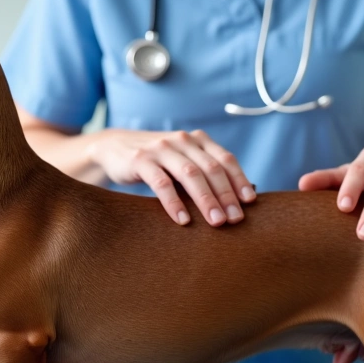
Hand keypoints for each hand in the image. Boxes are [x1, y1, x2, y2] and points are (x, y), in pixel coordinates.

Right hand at [87, 129, 255, 225]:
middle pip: (211, 168)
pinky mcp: (140, 160)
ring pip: (190, 174)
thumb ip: (204, 174)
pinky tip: (182, 220)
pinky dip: (174, 202)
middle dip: (226, 195)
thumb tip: (237, 203)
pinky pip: (161, 183)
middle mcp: (182, 140)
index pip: (225, 159)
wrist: (114, 148)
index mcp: (197, 140)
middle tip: (235, 219)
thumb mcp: (182, 162)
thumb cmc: (157, 162)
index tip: (250, 203)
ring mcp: (161, 149)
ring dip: (205, 200)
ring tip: (216, 222)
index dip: (239, 180)